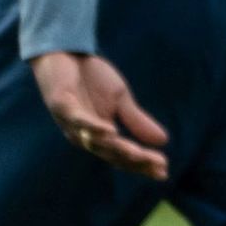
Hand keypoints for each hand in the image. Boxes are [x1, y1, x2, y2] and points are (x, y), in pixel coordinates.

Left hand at [30, 52, 172, 180]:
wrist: (66, 53)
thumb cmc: (91, 79)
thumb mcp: (120, 100)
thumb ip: (137, 121)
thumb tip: (163, 141)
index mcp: (98, 136)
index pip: (122, 155)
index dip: (142, 164)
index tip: (164, 171)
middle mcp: (83, 135)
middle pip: (111, 153)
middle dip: (135, 160)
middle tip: (158, 165)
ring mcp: (71, 122)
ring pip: (94, 141)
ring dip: (116, 148)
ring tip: (137, 153)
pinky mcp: (61, 104)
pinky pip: (78, 119)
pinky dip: (93, 127)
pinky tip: (110, 130)